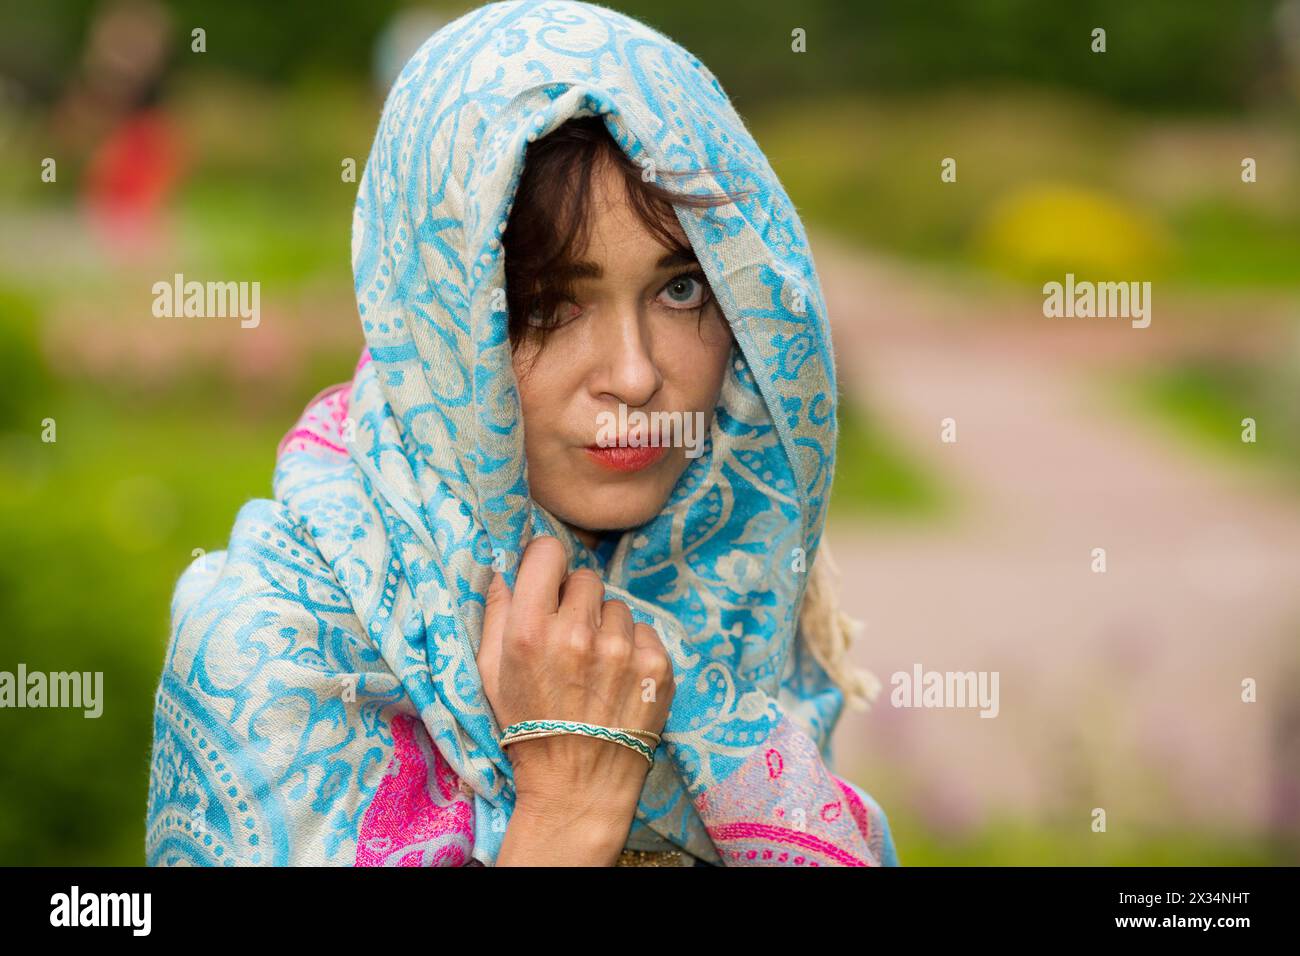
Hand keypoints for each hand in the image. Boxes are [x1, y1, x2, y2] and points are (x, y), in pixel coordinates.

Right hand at [476, 536, 674, 824]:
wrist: (578, 788)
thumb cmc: (527, 728)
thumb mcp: (490, 674)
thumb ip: (494, 613)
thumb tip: (502, 567)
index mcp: (531, 631)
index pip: (549, 552)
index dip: (546, 564)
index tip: (547, 582)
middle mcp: (579, 634)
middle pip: (585, 578)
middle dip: (576, 602)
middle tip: (570, 637)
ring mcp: (623, 650)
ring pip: (617, 606)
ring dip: (606, 627)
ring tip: (595, 667)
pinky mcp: (657, 666)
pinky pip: (645, 631)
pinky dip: (634, 649)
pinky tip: (619, 680)